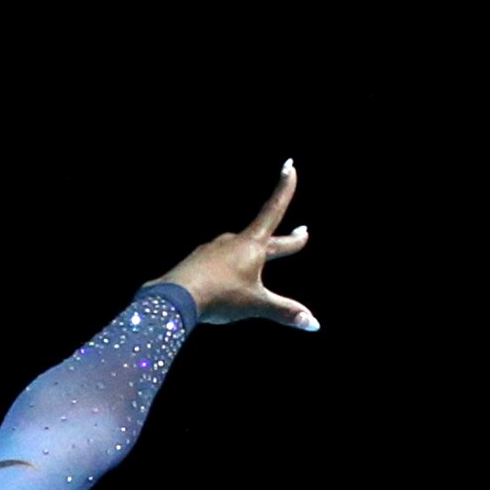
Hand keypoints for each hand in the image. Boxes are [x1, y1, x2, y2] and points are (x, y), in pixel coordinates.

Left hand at [152, 161, 318, 329]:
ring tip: (260, 261)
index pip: (274, 209)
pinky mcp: (198, 262)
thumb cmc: (220, 297)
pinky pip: (220, 262)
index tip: (289, 165)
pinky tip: (224, 278)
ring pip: (241, 250)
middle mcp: (233, 242)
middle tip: (300, 232)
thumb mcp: (256, 304)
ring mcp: (213, 250)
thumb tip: (314, 324)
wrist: (175, 297)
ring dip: (254, 254)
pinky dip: (230, 268)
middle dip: (285, 240)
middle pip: (265, 236)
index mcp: (253, 245)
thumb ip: (285, 312)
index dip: (284, 188)